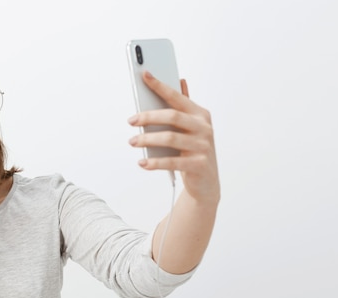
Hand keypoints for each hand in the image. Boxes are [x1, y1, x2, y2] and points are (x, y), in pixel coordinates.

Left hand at [128, 71, 219, 203]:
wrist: (206, 182)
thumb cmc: (194, 151)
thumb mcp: (191, 128)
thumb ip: (184, 107)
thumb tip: (180, 81)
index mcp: (200, 114)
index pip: (177, 97)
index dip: (160, 86)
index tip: (144, 75)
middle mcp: (204, 128)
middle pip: (172, 116)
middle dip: (148, 117)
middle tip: (131, 121)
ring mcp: (203, 146)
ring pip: (170, 138)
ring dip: (147, 140)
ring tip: (133, 142)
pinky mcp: (199, 165)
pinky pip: (172, 161)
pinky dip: (154, 162)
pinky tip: (142, 162)